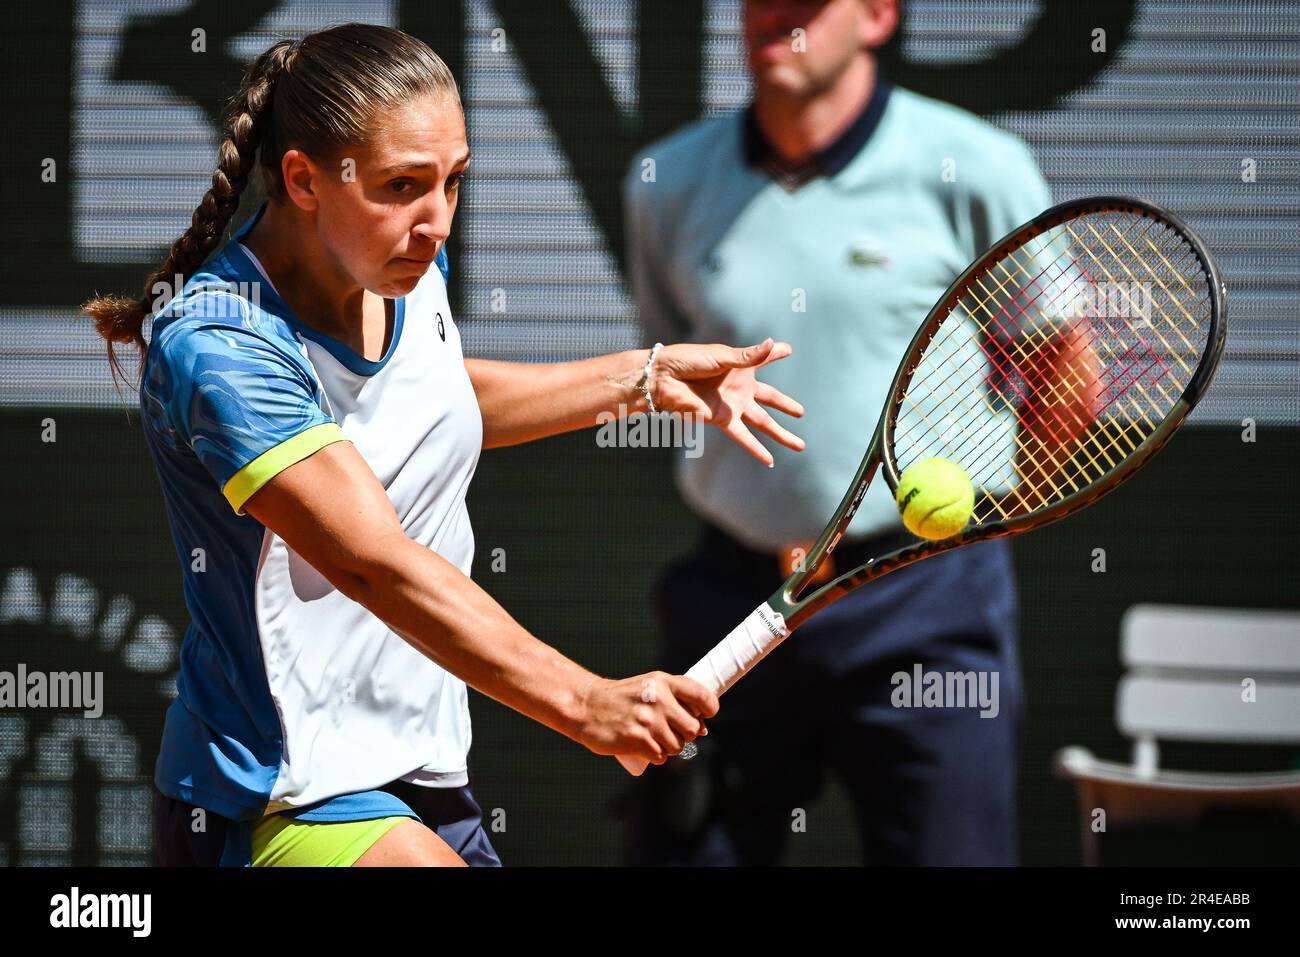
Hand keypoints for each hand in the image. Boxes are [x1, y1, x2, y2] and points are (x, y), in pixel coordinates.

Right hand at [573, 672, 719, 763]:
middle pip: (692, 728)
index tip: (705, 715)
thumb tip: (703, 728)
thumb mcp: (649, 687)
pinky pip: (661, 757)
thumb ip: (676, 701)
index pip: (702, 695)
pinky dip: (655, 756)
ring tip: (651, 737)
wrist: (586, 706)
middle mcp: (658, 698)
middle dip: (684, 735)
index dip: (710, 708)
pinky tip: (643, 747)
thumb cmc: (623, 699)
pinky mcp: (637, 739)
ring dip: (668, 748)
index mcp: (663, 682)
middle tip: (668, 731)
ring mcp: (647, 720)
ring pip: (677, 746)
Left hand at [649, 338, 804, 465]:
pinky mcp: (722, 420)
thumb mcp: (722, 356)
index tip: (788, 349)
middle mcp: (739, 388)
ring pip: (763, 422)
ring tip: (799, 445)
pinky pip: (744, 437)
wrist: (664, 378)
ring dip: (780, 433)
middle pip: (770, 398)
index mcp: (740, 367)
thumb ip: (749, 356)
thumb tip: (774, 344)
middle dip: (786, 406)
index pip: (763, 358)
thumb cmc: (688, 360)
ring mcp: (733, 405)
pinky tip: (770, 461)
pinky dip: (756, 449)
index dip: (775, 352)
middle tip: (801, 412)